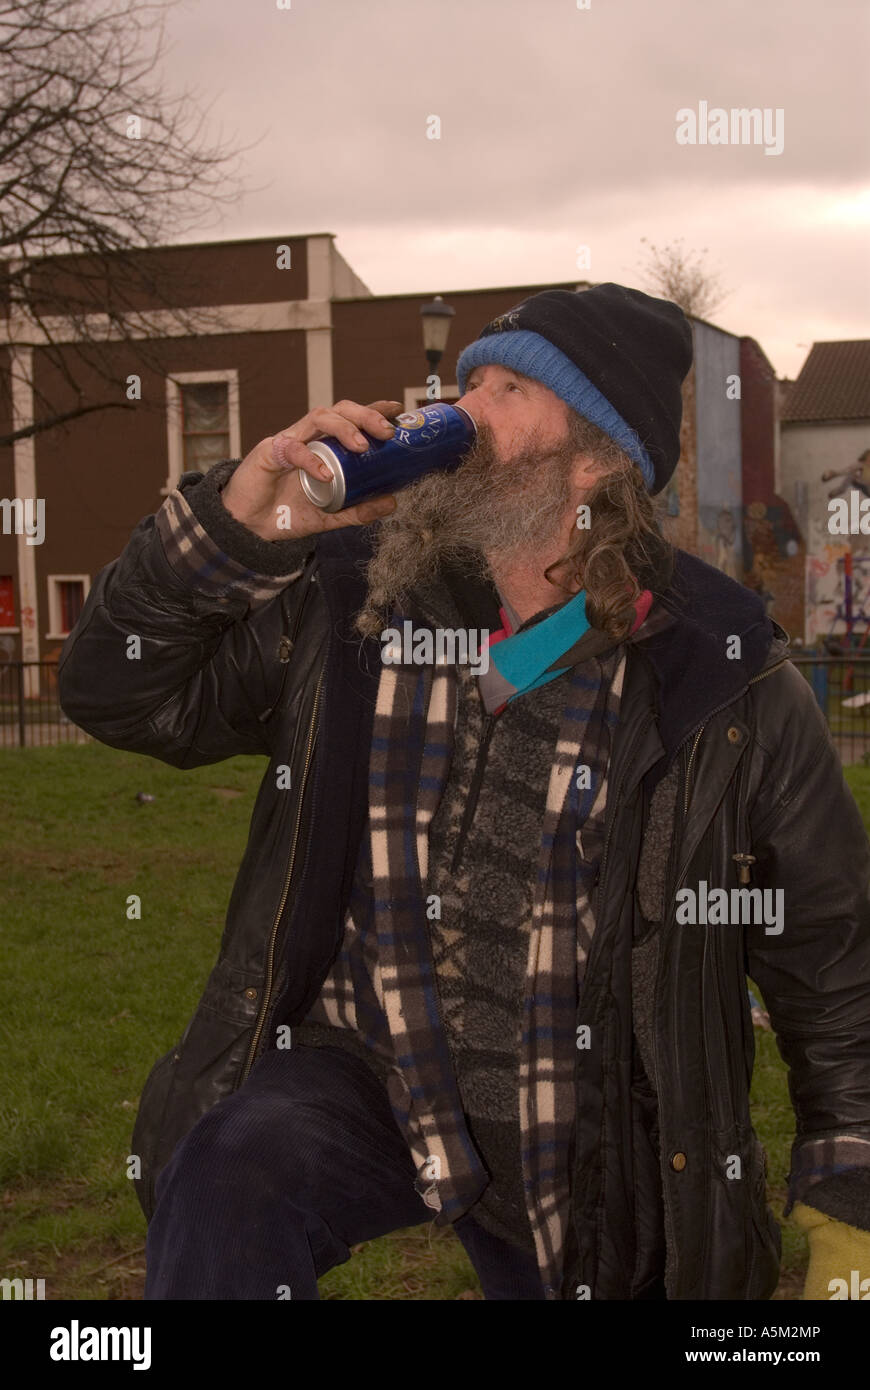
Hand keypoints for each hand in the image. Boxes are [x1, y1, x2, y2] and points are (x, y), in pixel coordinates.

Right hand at [220, 399, 404, 539]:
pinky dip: (311, 459)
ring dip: (344, 428)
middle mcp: (308, 438)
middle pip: (338, 410)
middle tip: (386, 432)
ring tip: (361, 446)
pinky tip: (325, 474)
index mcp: (323, 447)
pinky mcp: (269, 453)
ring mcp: (289, 441)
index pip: (350, 419)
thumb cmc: (285, 513)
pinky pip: (293, 448)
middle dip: (365, 414)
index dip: (373, 410)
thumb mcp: (329, 516)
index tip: (396, 411)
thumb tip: (391, 502)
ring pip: (318, 417)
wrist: (247, 527)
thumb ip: (358, 510)